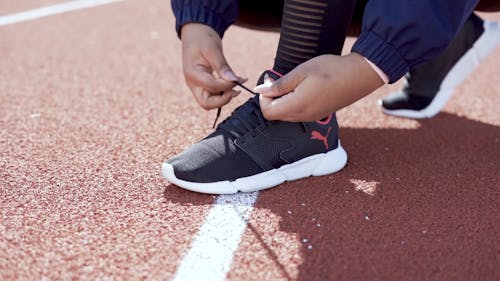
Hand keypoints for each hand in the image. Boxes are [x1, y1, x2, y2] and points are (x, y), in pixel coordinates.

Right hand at [181, 23, 245, 109]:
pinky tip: (237, 81)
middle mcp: (193, 83)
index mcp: (192, 74)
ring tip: (238, 83)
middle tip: (236, 90)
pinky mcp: (204, 83)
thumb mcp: (212, 49)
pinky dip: (226, 90)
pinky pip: (215, 93)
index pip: (212, 87)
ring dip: (225, 96)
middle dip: (223, 100)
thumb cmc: (201, 37)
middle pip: (207, 103)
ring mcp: (198, 84)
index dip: (227, 85)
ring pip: (211, 101)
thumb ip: (222, 66)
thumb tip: (233, 80)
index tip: (238, 79)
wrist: (195, 32)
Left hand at [254, 53, 383, 121]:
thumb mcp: (302, 72)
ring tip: (294, 82)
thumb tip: (261, 90)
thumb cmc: (331, 70)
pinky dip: (294, 102)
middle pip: (276, 115)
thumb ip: (280, 84)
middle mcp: (303, 116)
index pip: (268, 112)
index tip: (270, 82)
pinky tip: (304, 88)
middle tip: (280, 80)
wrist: (360, 76)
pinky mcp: (318, 115)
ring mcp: (312, 117)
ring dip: (283, 100)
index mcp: (297, 106)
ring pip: (286, 115)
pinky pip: (298, 113)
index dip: (264, 98)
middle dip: (272, 99)